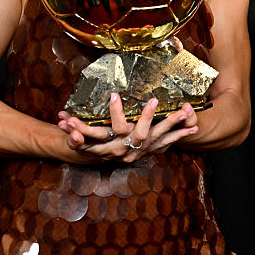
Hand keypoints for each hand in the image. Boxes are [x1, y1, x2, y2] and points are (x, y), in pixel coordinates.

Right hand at [57, 93, 197, 162]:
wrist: (96, 159)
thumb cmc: (86, 145)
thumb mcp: (77, 140)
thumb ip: (71, 135)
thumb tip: (60, 119)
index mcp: (113, 146)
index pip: (114, 130)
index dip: (115, 114)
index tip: (114, 95)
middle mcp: (128, 151)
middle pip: (144, 135)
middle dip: (152, 118)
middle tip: (158, 101)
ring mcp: (140, 152)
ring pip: (159, 138)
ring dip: (173, 125)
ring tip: (187, 112)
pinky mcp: (149, 150)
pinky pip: (167, 144)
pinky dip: (180, 136)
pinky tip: (194, 128)